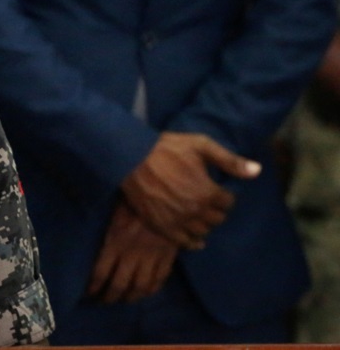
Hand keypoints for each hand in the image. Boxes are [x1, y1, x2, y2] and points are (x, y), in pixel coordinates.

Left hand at [87, 201, 176, 303]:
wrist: (165, 197)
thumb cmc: (133, 201)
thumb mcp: (113, 214)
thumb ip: (107, 232)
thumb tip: (96, 245)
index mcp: (115, 243)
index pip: (101, 272)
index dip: (94, 287)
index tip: (89, 294)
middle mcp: (131, 254)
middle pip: (119, 285)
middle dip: (110, 297)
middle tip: (104, 301)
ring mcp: (151, 258)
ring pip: (140, 287)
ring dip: (131, 297)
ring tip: (124, 300)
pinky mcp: (167, 257)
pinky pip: (159, 279)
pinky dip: (152, 289)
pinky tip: (145, 292)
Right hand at [121, 132, 259, 247]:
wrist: (130, 157)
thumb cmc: (166, 149)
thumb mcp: (201, 146)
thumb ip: (230, 161)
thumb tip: (257, 171)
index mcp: (208, 192)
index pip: (228, 203)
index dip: (225, 196)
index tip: (218, 191)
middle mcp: (196, 211)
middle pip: (217, 219)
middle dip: (216, 211)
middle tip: (208, 203)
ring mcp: (178, 221)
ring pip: (202, 232)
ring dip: (204, 224)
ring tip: (199, 216)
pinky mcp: (161, 226)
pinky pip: (183, 242)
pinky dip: (192, 242)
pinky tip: (195, 239)